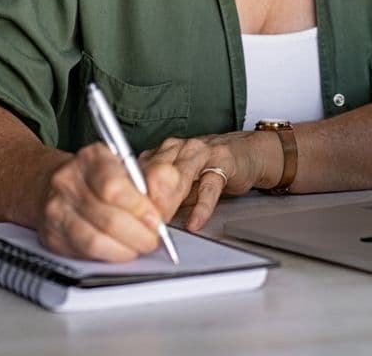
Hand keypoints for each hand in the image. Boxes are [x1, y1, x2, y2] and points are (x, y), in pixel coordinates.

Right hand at [33, 142, 187, 261]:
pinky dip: (109, 256)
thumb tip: (165, 199)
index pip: (113, 187)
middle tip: (153, 239)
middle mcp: (68, 181)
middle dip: (138, 235)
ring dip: (126, 249)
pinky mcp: (52, 235)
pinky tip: (120, 250)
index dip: (139, 208)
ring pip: (95, 240)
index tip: (156, 219)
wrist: (57, 183)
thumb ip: (153, 180)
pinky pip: (84, 253)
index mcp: (92, 157)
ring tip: (139, 246)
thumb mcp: (128, 167)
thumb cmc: (100, 176)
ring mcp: (57, 209)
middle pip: (107, 218)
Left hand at [141, 130, 281, 231]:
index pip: (139, 171)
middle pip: (155, 172)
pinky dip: (201, 208)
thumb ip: (160, 196)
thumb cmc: (208, 168)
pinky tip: (195, 222)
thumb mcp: (179, 182)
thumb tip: (138, 220)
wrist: (245, 153)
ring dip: (168, 202)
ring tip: (163, 223)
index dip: (132, 196)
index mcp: (163, 151)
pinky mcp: (223, 163)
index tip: (126, 217)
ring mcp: (201, 153)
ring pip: (178, 176)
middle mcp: (179, 148)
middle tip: (142, 225)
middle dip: (147, 201)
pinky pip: (209, 187)